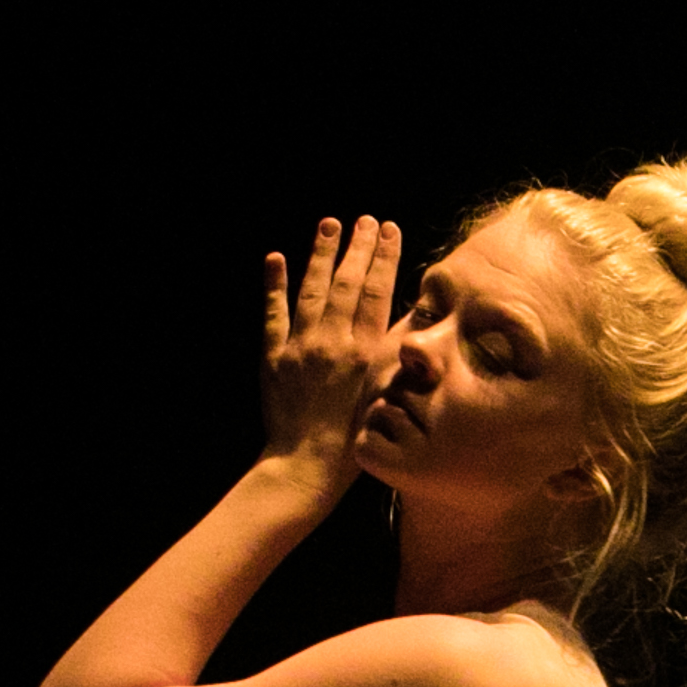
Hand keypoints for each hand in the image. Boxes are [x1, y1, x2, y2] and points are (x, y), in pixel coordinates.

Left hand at [260, 214, 403, 475]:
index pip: (376, 292)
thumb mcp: (387, 397)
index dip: (384, 258)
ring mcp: (299, 346)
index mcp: (363, 351)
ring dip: (320, 255)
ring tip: (328, 224)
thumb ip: (397, 355)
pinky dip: (274, 285)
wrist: (307, 467)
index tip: (389, 229)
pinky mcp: (273, 357)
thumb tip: (414, 319)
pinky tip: (276, 259)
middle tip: (364, 219)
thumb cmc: (356, 440)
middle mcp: (331, 341)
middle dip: (357, 247)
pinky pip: (272, 314)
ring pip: (311, 290)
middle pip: (345, 283)